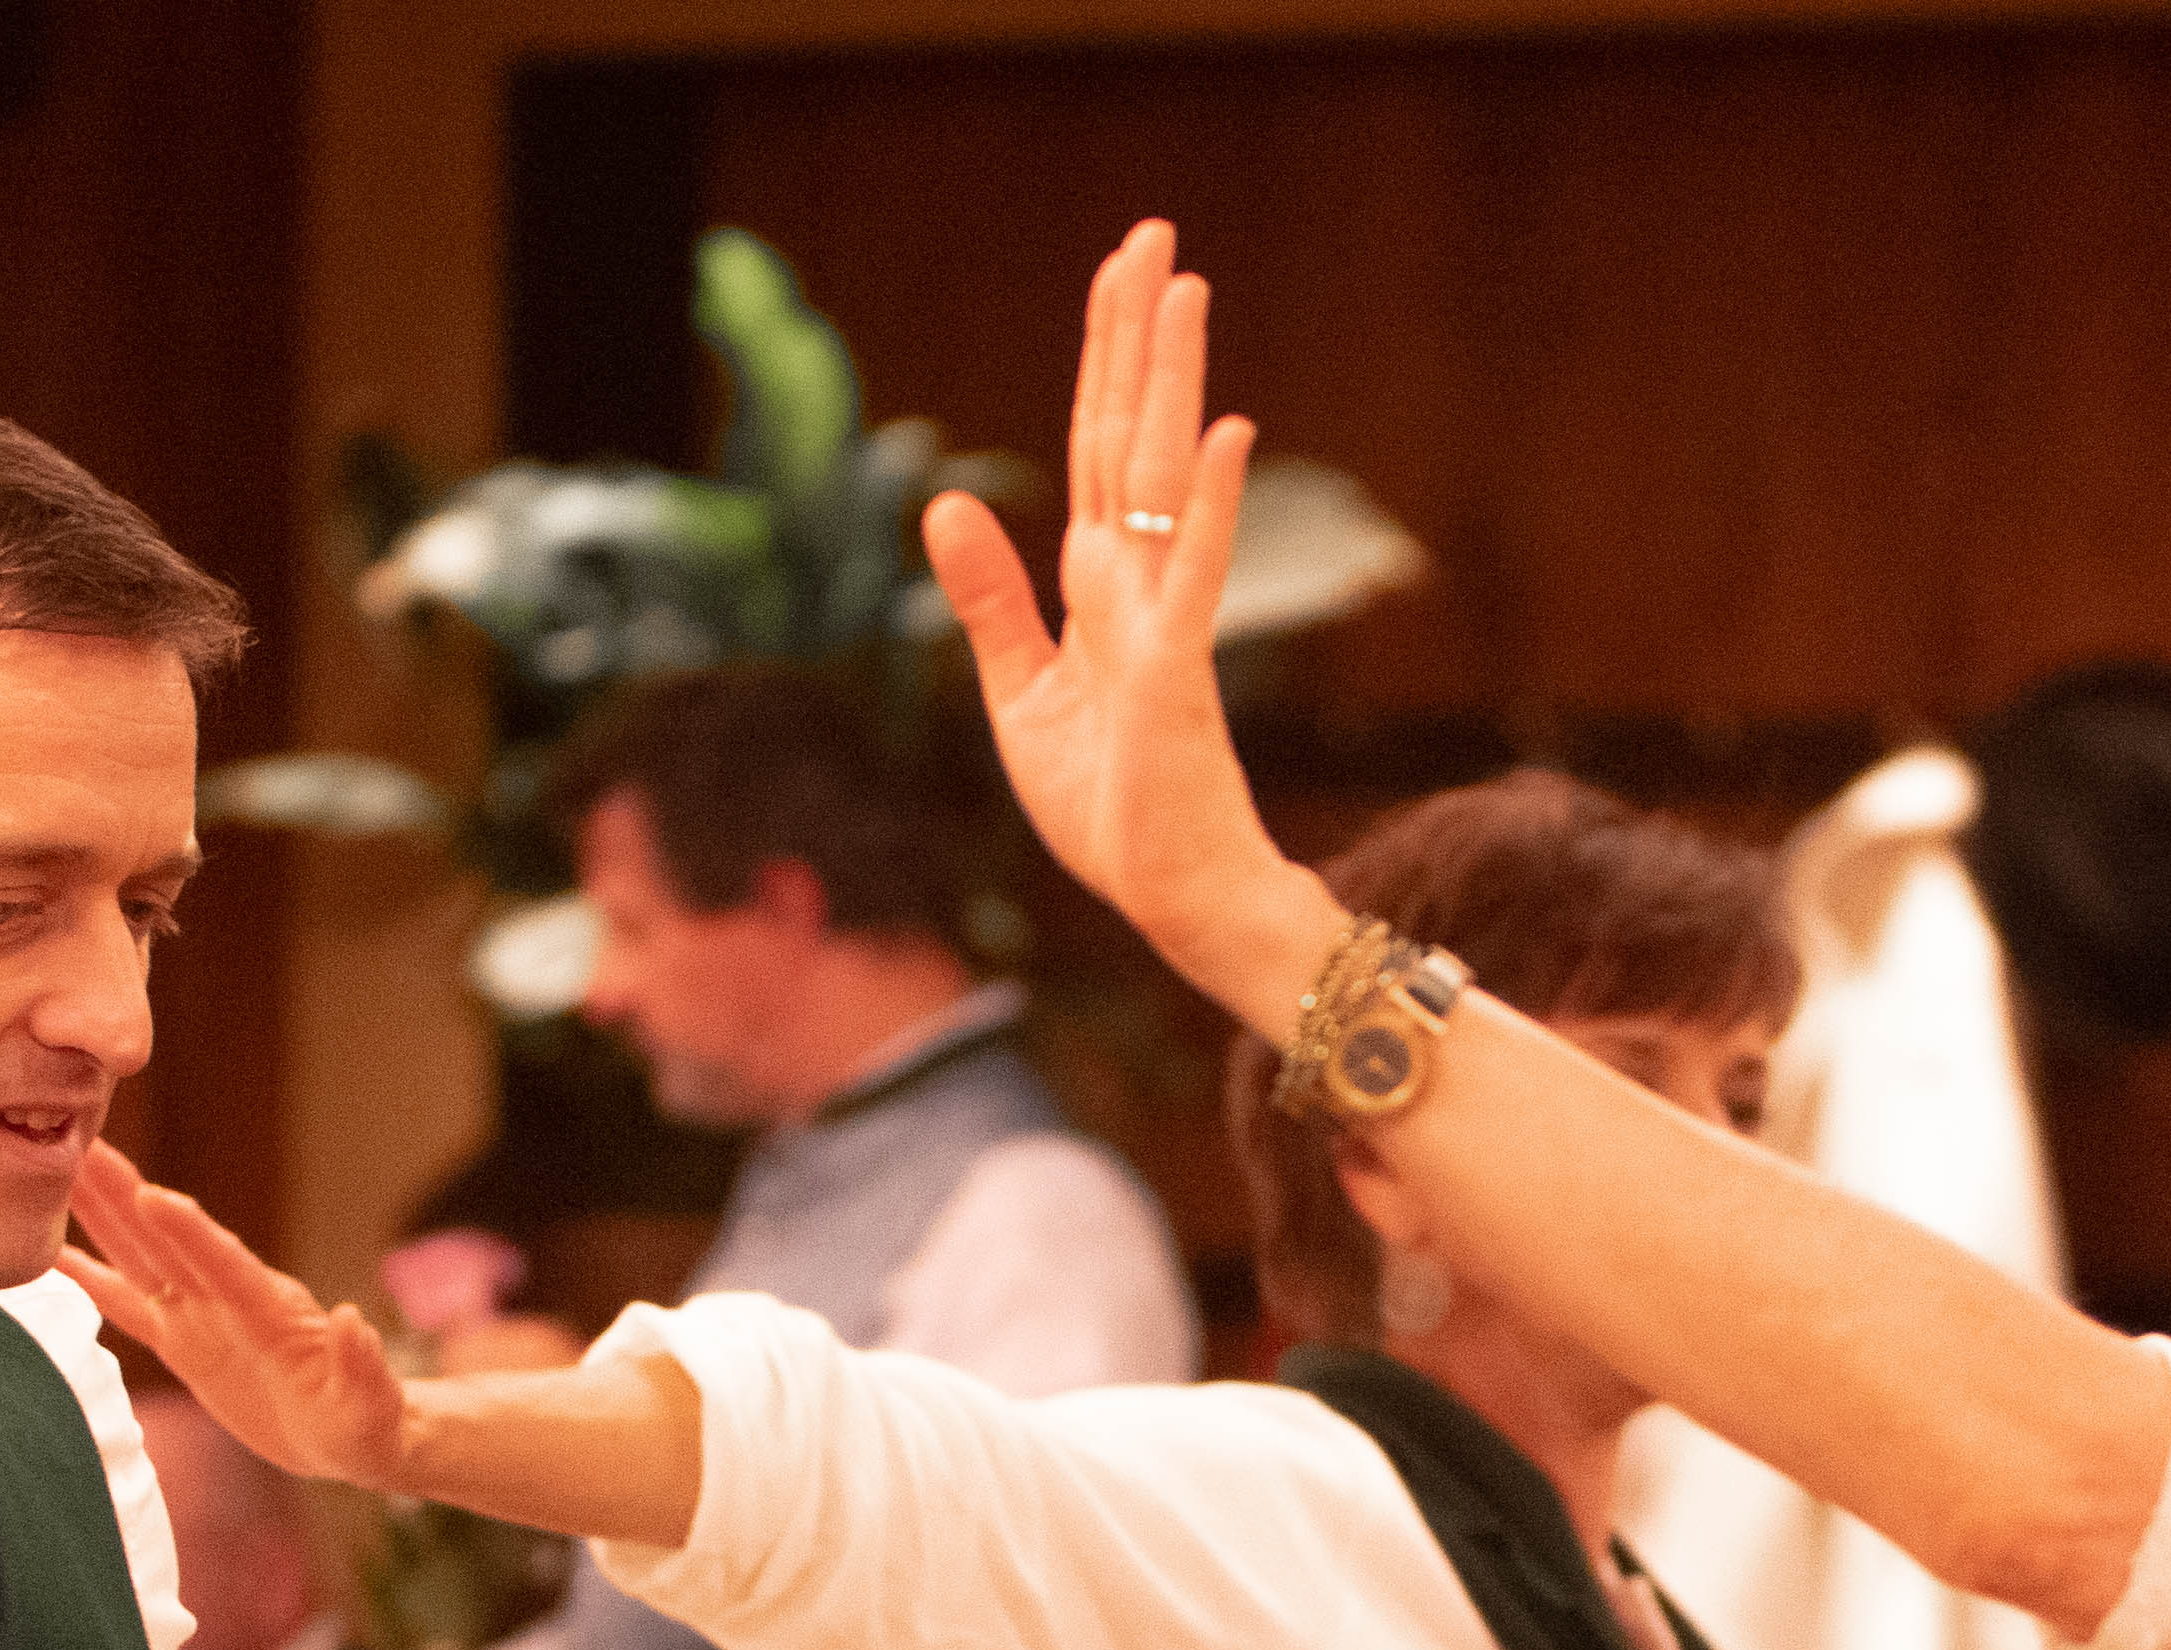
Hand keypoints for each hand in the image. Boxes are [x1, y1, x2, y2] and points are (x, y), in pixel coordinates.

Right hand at [61, 1144, 410, 1487]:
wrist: (351, 1436)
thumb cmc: (368, 1426)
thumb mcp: (372, 1407)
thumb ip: (363, 1367)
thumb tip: (355, 1322)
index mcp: (272, 1313)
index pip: (226, 1266)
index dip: (190, 1234)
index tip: (151, 1194)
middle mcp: (229, 1302)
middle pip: (168, 1242)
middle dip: (125, 1195)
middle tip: (80, 1142)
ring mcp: (202, 1317)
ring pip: (141, 1258)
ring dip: (101, 1216)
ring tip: (54, 1171)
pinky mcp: (184, 1342)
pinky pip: (128, 1307)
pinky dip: (91, 1282)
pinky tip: (50, 1257)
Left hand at [918, 223, 1334, 1018]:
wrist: (1170, 896)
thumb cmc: (1112, 808)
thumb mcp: (1021, 691)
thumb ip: (991, 598)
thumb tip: (946, 501)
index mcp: (1099, 585)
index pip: (1098, 448)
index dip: (1103, 360)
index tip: (1123, 277)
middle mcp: (1138, 583)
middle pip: (1132, 435)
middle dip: (1139, 337)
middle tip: (1156, 232)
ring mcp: (1165, 621)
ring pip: (1166, 478)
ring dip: (1175, 384)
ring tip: (1188, 290)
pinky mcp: (1177, 673)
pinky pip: (1194, 575)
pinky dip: (1211, 505)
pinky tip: (1224, 432)